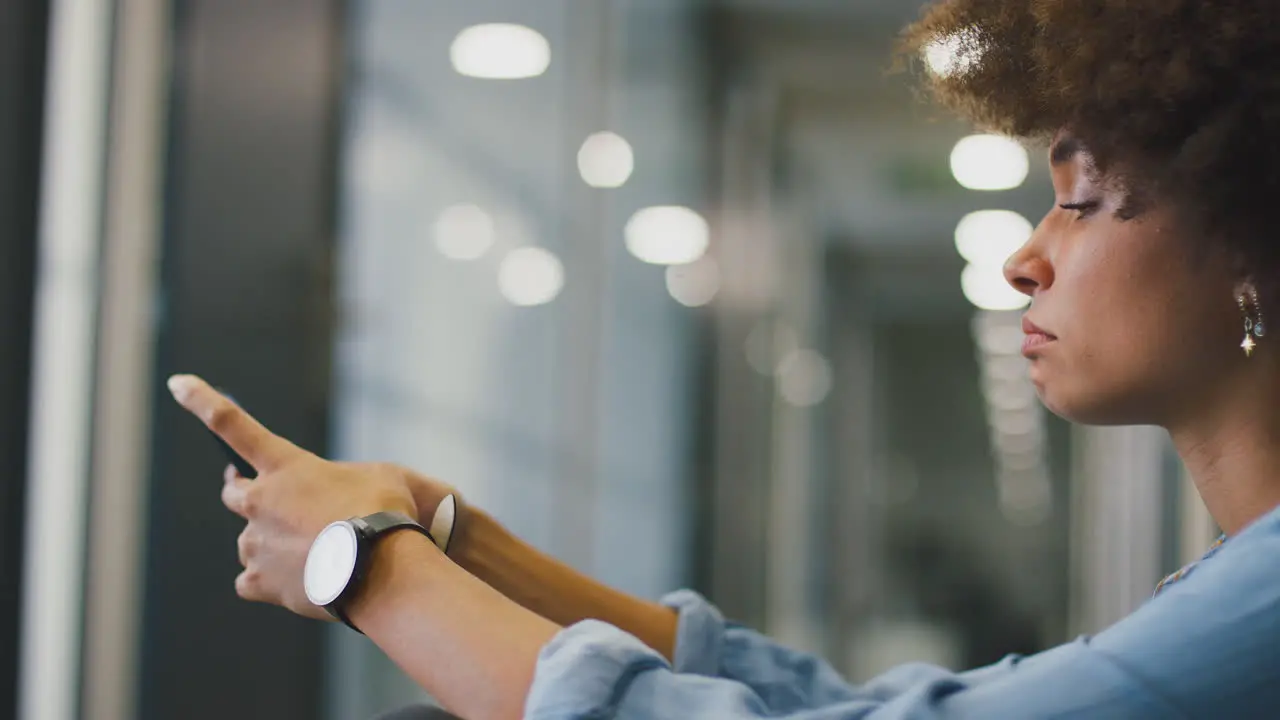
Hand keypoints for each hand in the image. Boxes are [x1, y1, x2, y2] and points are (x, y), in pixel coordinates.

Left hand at [167, 374, 418, 619]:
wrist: (382, 569)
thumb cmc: (385, 515)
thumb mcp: (379, 476)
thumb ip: (347, 478)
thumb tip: (339, 497)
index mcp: (286, 466)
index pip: (233, 424)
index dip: (202, 400)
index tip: (177, 384)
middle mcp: (260, 501)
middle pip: (234, 493)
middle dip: (249, 495)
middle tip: (276, 505)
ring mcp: (256, 544)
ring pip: (249, 541)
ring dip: (271, 543)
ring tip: (311, 553)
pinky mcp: (260, 582)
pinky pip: (250, 581)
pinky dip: (269, 581)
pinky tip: (298, 580)